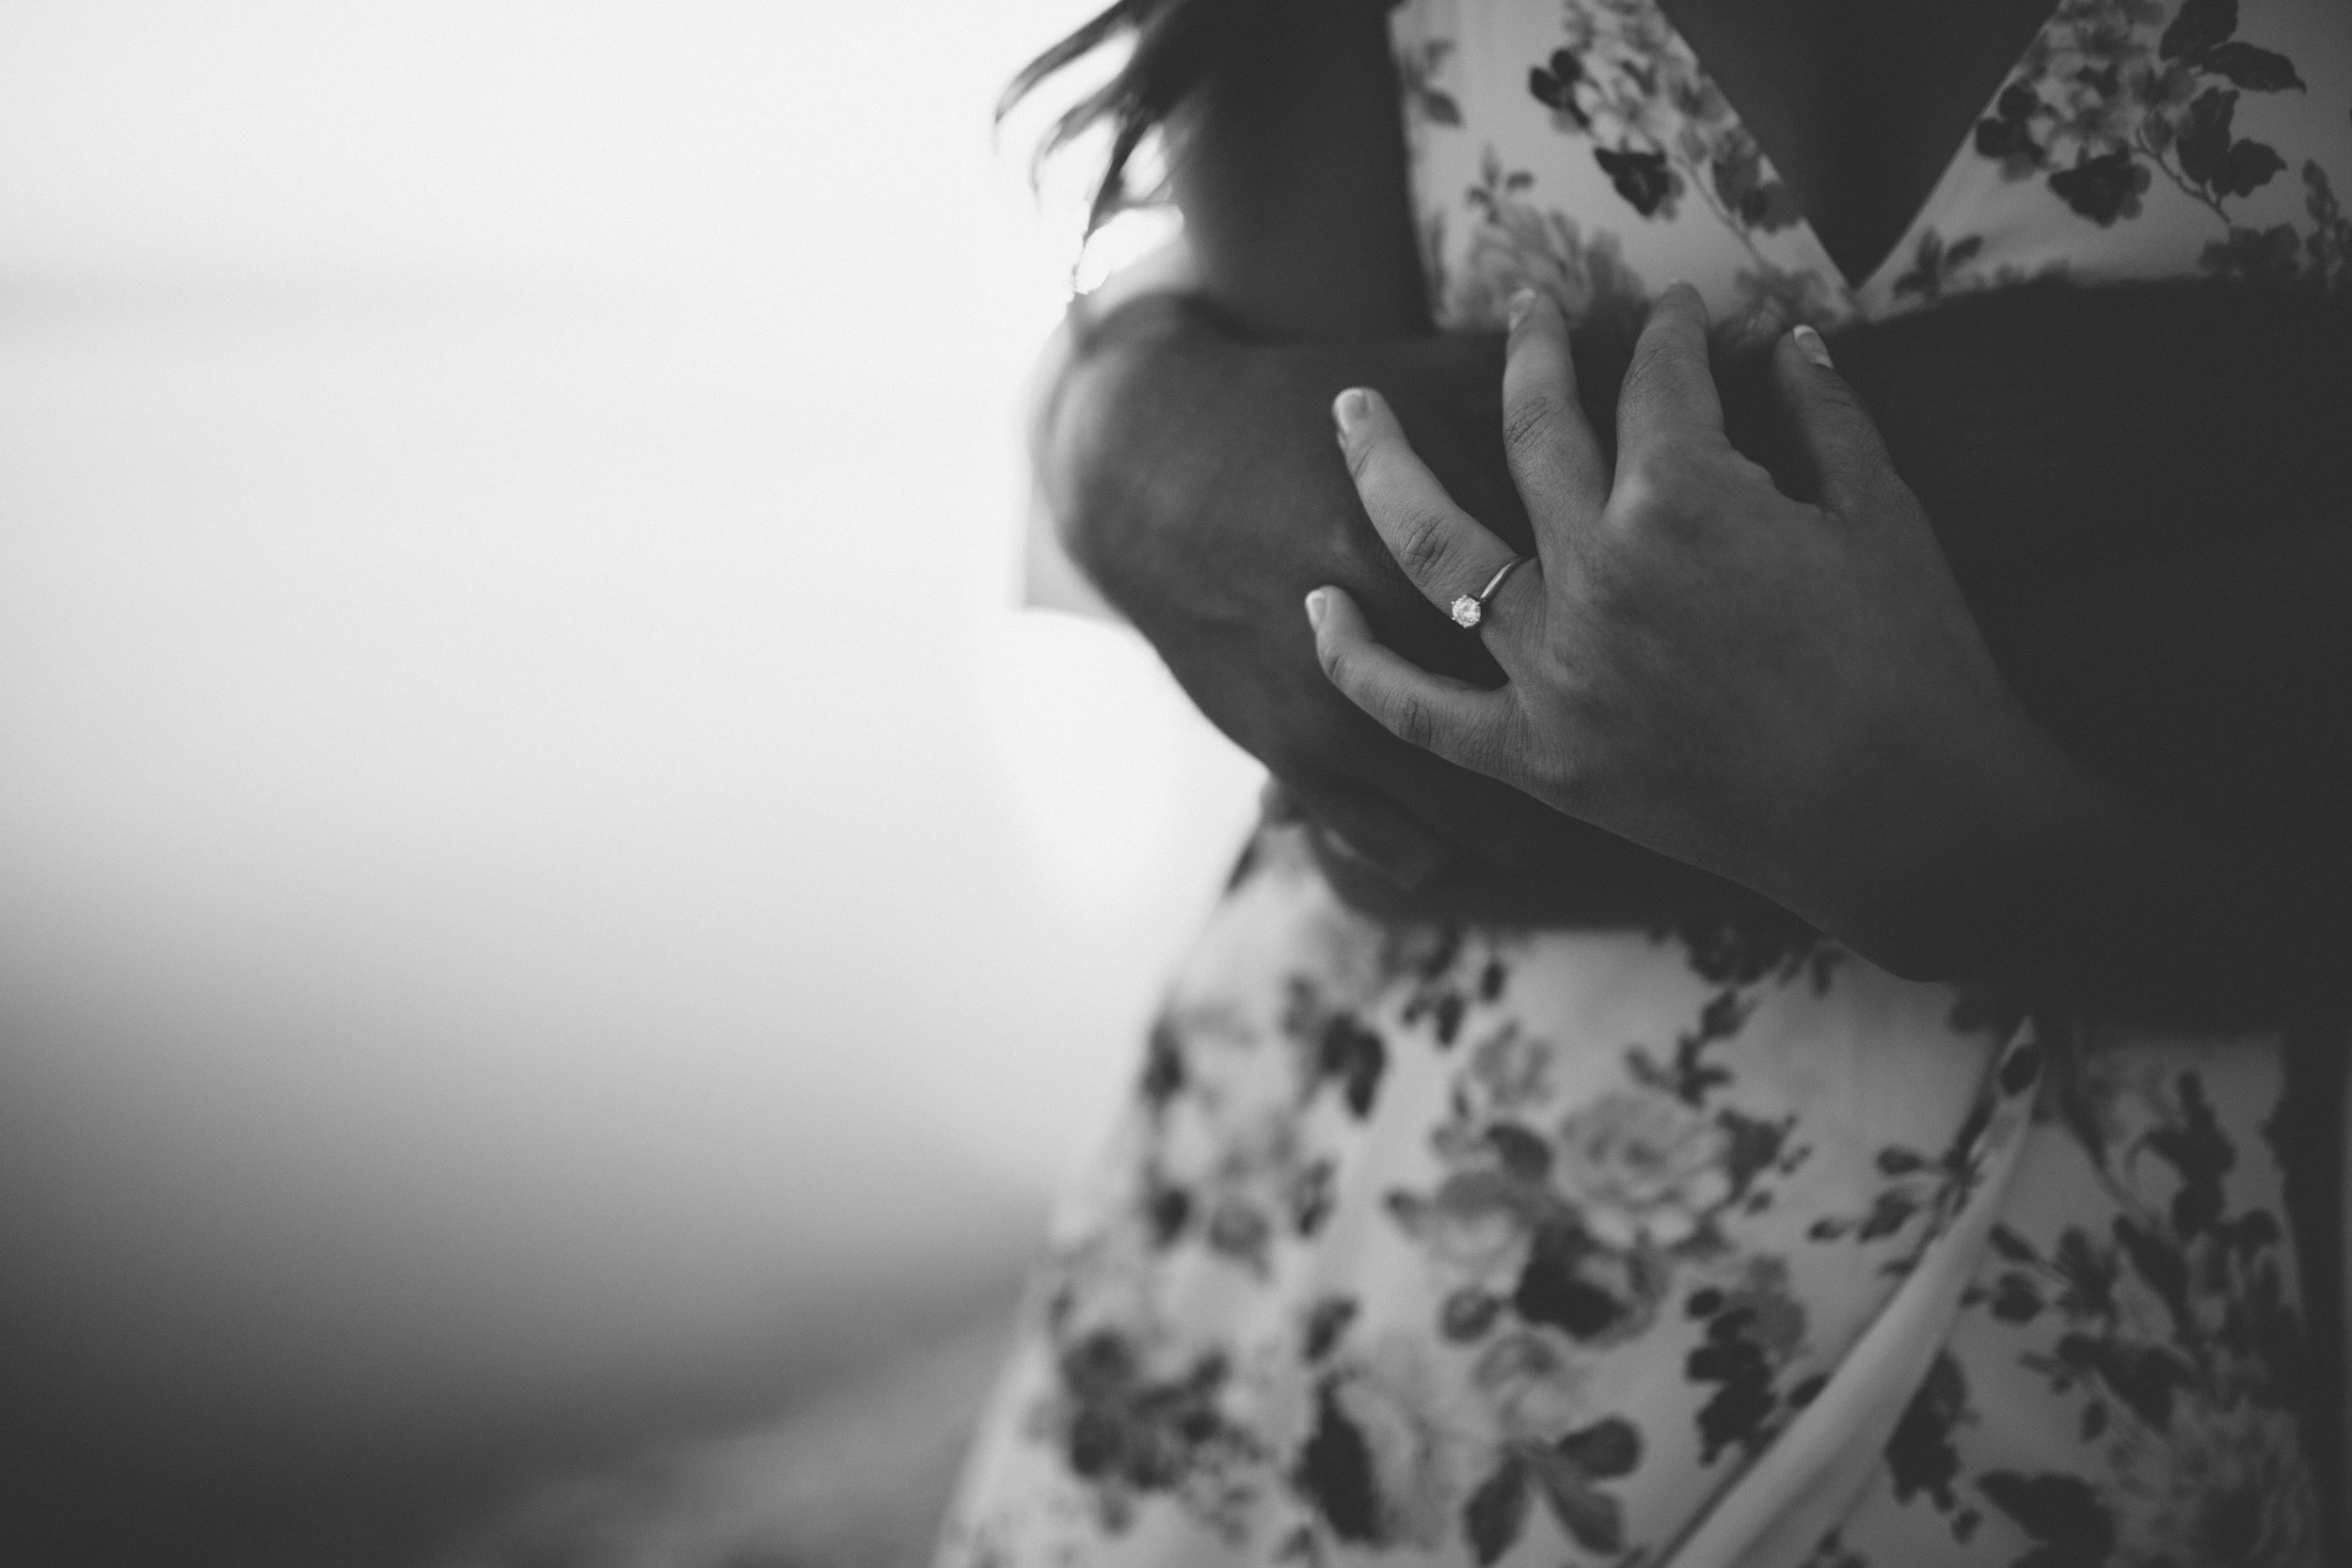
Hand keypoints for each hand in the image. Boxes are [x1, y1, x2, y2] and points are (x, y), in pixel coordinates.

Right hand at [1053, 311, 1765, 920]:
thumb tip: (1649, 353)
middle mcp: (1391, 630)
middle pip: (1548, 723)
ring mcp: (1340, 709)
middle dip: (1640, 747)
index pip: (1570, 594)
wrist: (1148, 473)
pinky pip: (1403, 848)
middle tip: (1712, 756)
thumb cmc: (1295, 410)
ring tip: (1621, 819)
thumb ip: (1535, 380)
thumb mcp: (1417, 375)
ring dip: (1556, 827)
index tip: (1735, 638)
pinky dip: (1460, 854)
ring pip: (1486, 816)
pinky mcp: (1295, 757)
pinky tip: (1510, 841)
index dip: (1667, 619)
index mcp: (1434, 527)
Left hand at [1308, 285, 2056, 954]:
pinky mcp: (1538, 758)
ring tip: (1351, 414)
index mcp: (1686, 496)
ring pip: (1437, 546)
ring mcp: (1555, 669)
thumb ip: (1823, 413)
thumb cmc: (1915, 661)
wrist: (1908, 823)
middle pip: (1536, 430)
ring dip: (1384, 468)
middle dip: (1529, 353)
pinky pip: (1417, 709)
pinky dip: (1356, 661)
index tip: (1676, 318)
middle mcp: (1598, 570)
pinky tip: (1317, 606)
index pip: (1657, 380)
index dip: (1670, 335)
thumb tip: (1787, 340)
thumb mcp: (1883, 512)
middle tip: (1523, 311)